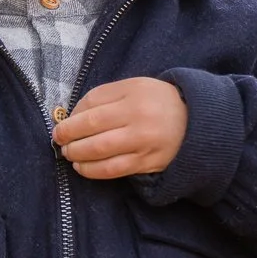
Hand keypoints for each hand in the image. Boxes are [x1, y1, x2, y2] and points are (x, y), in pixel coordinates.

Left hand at [53, 77, 187, 178]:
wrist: (196, 121)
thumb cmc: (157, 102)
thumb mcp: (134, 87)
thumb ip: (104, 96)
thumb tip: (72, 115)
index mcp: (133, 94)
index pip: (92, 106)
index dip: (72, 118)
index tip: (62, 125)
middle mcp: (138, 118)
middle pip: (92, 128)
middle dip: (69, 137)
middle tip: (59, 142)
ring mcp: (143, 143)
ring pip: (100, 151)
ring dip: (77, 155)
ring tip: (69, 154)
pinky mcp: (147, 163)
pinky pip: (113, 170)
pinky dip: (92, 170)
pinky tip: (83, 168)